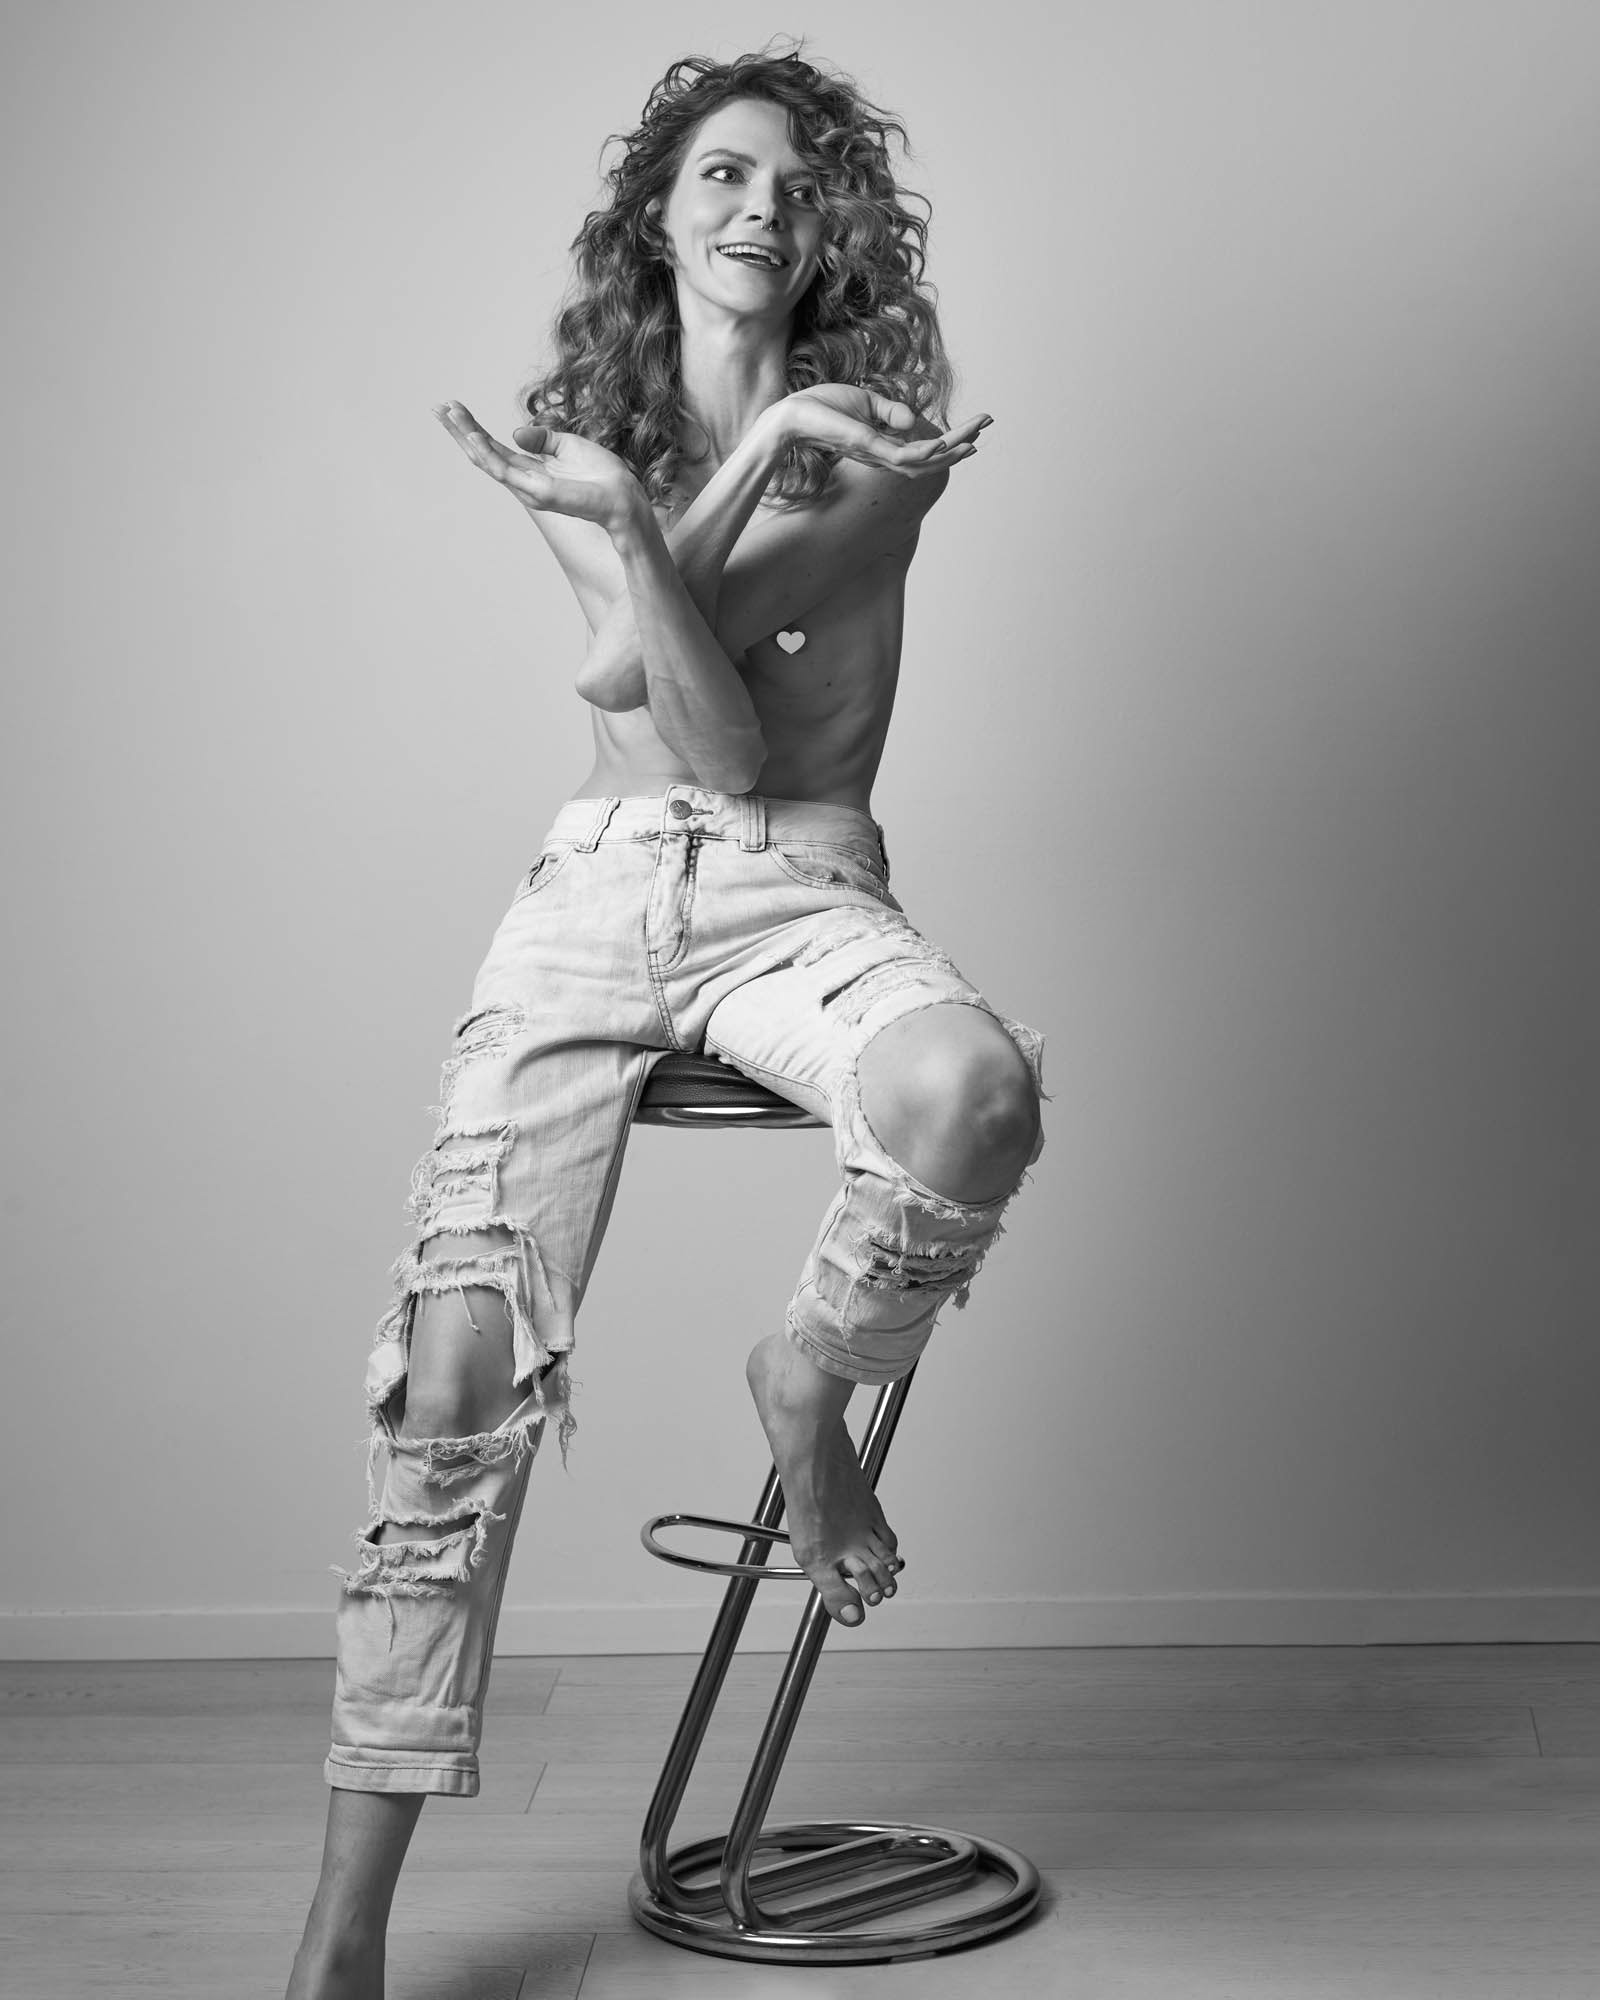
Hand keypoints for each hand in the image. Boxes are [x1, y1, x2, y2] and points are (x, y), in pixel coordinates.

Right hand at [433, 401, 644, 533]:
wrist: (623, 497)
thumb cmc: (603, 476)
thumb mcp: (569, 447)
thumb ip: (542, 440)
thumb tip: (516, 432)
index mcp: (531, 470)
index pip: (494, 448)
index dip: (473, 429)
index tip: (453, 408)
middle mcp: (524, 481)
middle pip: (483, 454)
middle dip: (460, 432)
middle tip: (438, 408)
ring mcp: (528, 488)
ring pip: (487, 461)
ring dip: (466, 436)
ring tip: (449, 414)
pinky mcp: (538, 491)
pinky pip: (505, 470)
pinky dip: (487, 452)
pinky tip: (472, 436)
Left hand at [766, 384, 990, 476]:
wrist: (793, 416)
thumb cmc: (822, 408)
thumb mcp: (864, 403)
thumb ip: (891, 412)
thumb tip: (913, 419)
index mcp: (885, 447)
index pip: (926, 447)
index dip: (952, 438)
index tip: (977, 424)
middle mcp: (884, 457)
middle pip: (932, 457)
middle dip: (961, 443)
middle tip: (987, 426)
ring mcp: (877, 455)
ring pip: (923, 460)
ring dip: (951, 449)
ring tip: (975, 438)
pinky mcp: (867, 448)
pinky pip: (902, 456)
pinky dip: (923, 450)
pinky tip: (942, 442)